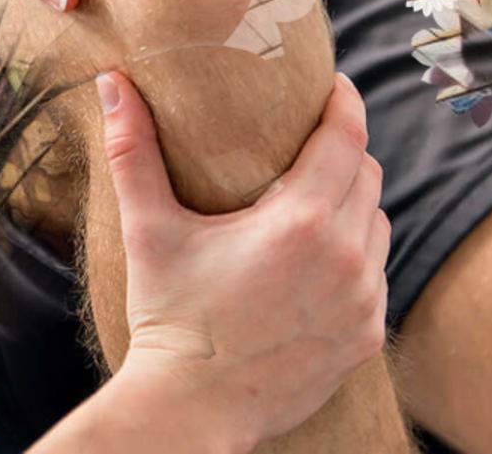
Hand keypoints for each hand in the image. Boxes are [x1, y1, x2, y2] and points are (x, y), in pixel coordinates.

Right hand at [98, 70, 388, 444]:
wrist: (190, 409)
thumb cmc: (168, 317)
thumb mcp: (148, 230)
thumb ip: (133, 152)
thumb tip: (112, 83)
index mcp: (299, 222)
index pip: (347, 139)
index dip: (344, 103)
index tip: (334, 85)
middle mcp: (345, 258)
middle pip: (368, 176)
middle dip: (344, 153)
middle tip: (311, 144)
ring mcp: (363, 302)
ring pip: (379, 226)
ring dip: (354, 206)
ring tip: (315, 201)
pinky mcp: (366, 337)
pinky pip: (377, 277)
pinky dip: (357, 259)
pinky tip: (319, 262)